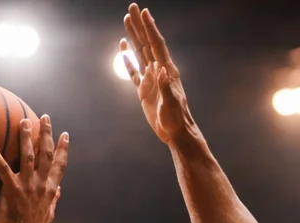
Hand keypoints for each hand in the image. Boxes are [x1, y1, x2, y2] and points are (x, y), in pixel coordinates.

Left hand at [0, 115, 67, 222]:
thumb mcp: (48, 215)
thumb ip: (53, 201)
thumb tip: (59, 191)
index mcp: (50, 189)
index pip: (60, 165)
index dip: (63, 149)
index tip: (65, 135)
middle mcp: (41, 184)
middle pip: (46, 154)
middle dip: (47, 134)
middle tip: (45, 118)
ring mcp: (27, 186)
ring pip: (28, 156)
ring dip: (26, 138)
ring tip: (23, 122)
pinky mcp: (11, 190)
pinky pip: (3, 169)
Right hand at [121, 4, 196, 145]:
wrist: (176, 132)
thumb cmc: (176, 119)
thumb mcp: (172, 104)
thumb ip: (166, 86)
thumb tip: (161, 69)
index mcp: (167, 70)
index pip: (156, 44)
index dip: (149, 27)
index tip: (143, 12)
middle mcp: (159, 70)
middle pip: (146, 42)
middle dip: (139, 25)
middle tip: (132, 7)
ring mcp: (150, 79)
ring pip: (139, 52)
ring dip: (133, 36)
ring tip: (126, 20)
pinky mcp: (144, 90)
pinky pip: (133, 71)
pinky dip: (128, 58)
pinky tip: (123, 47)